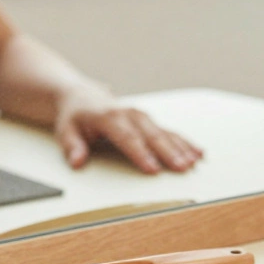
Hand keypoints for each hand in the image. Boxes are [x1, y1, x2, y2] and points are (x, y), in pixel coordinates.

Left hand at [55, 89, 202, 173]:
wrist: (82, 95)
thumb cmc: (75, 116)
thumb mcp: (66, 130)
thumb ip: (72, 146)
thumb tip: (77, 161)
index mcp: (109, 117)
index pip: (128, 138)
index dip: (141, 154)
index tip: (152, 169)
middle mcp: (130, 114)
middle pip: (152, 136)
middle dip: (168, 152)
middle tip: (181, 167)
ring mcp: (142, 116)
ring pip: (165, 132)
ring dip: (180, 147)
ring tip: (193, 162)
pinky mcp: (150, 121)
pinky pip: (170, 131)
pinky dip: (185, 142)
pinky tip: (198, 152)